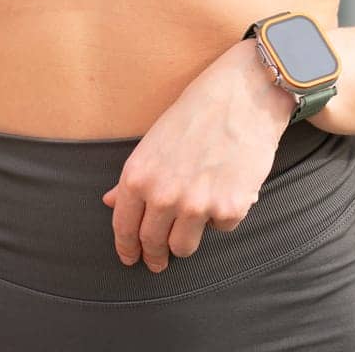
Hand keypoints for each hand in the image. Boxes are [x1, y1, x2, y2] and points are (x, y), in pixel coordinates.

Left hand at [100, 37, 293, 271]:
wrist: (244, 94)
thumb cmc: (199, 109)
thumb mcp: (156, 138)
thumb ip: (136, 177)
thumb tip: (111, 201)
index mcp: (139, 175)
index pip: (124, 227)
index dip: (126, 248)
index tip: (130, 257)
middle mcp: (163, 195)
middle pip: (152, 244)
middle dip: (154, 255)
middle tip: (159, 260)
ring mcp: (197, 205)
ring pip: (183, 247)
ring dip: (187, 237)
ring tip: (195, 217)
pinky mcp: (230, 210)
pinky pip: (221, 228)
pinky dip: (223, 214)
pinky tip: (227, 186)